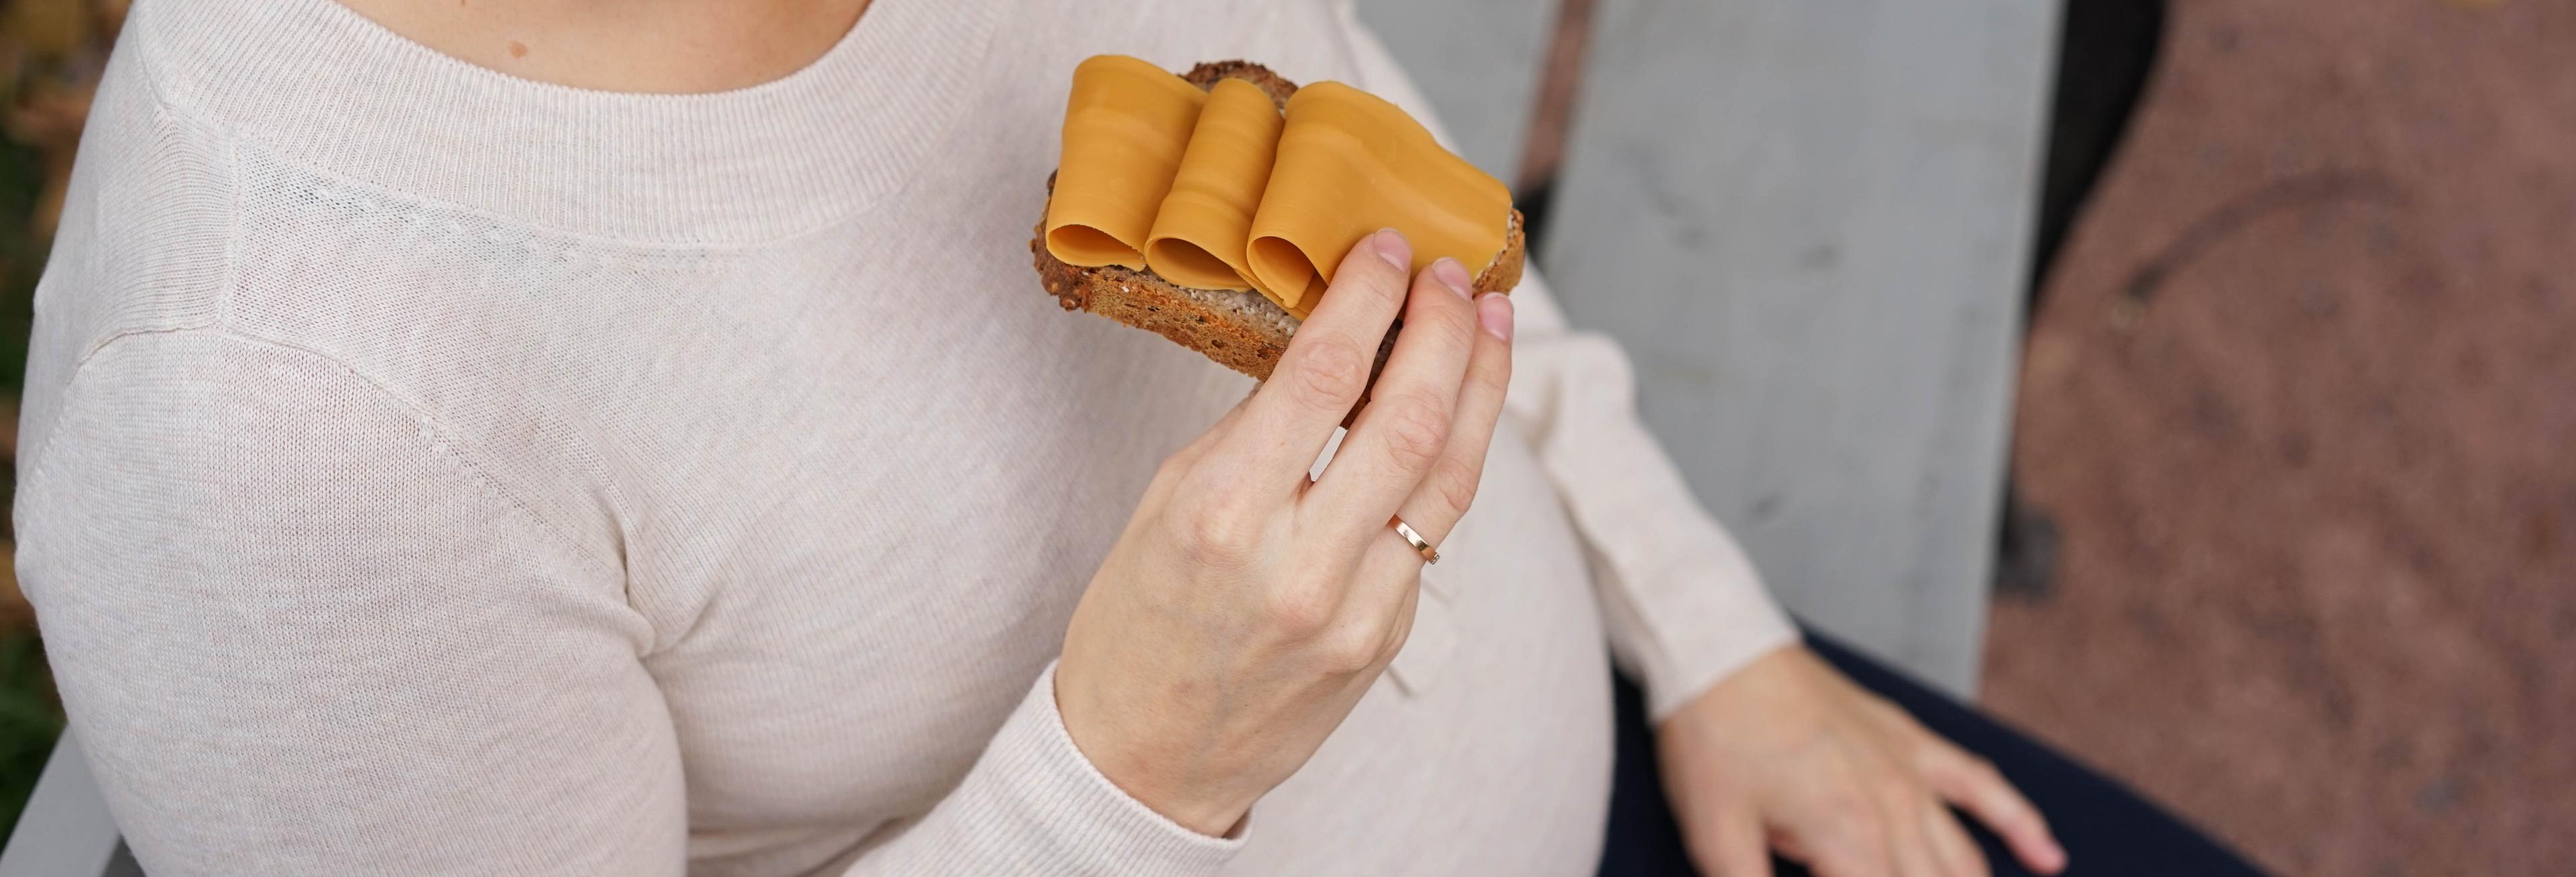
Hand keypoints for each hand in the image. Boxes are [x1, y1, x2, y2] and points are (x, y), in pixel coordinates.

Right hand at [1054, 229, 1516, 835]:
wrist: (1144, 760)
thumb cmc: (1137, 623)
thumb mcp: (1163, 505)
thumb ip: (1250, 433)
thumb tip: (1329, 351)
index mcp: (1223, 514)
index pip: (1324, 375)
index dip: (1371, 297)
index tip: (1387, 247)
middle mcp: (1298, 563)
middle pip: (1410, 416)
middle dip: (1445, 328)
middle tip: (1454, 273)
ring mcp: (1355, 609)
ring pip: (1449, 474)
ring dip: (1481, 386)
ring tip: (1489, 322)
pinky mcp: (1385, 639)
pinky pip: (1432, 533)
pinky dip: (1451, 461)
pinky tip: (1459, 412)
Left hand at [1658, 645, 2067, 876]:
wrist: (1717, 648)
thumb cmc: (1712, 738)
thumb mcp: (1715, 838)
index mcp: (1847, 837)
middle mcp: (1894, 808)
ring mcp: (1910, 772)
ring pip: (1964, 859)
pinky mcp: (1910, 742)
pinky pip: (1982, 785)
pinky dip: (2020, 823)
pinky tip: (2047, 856)